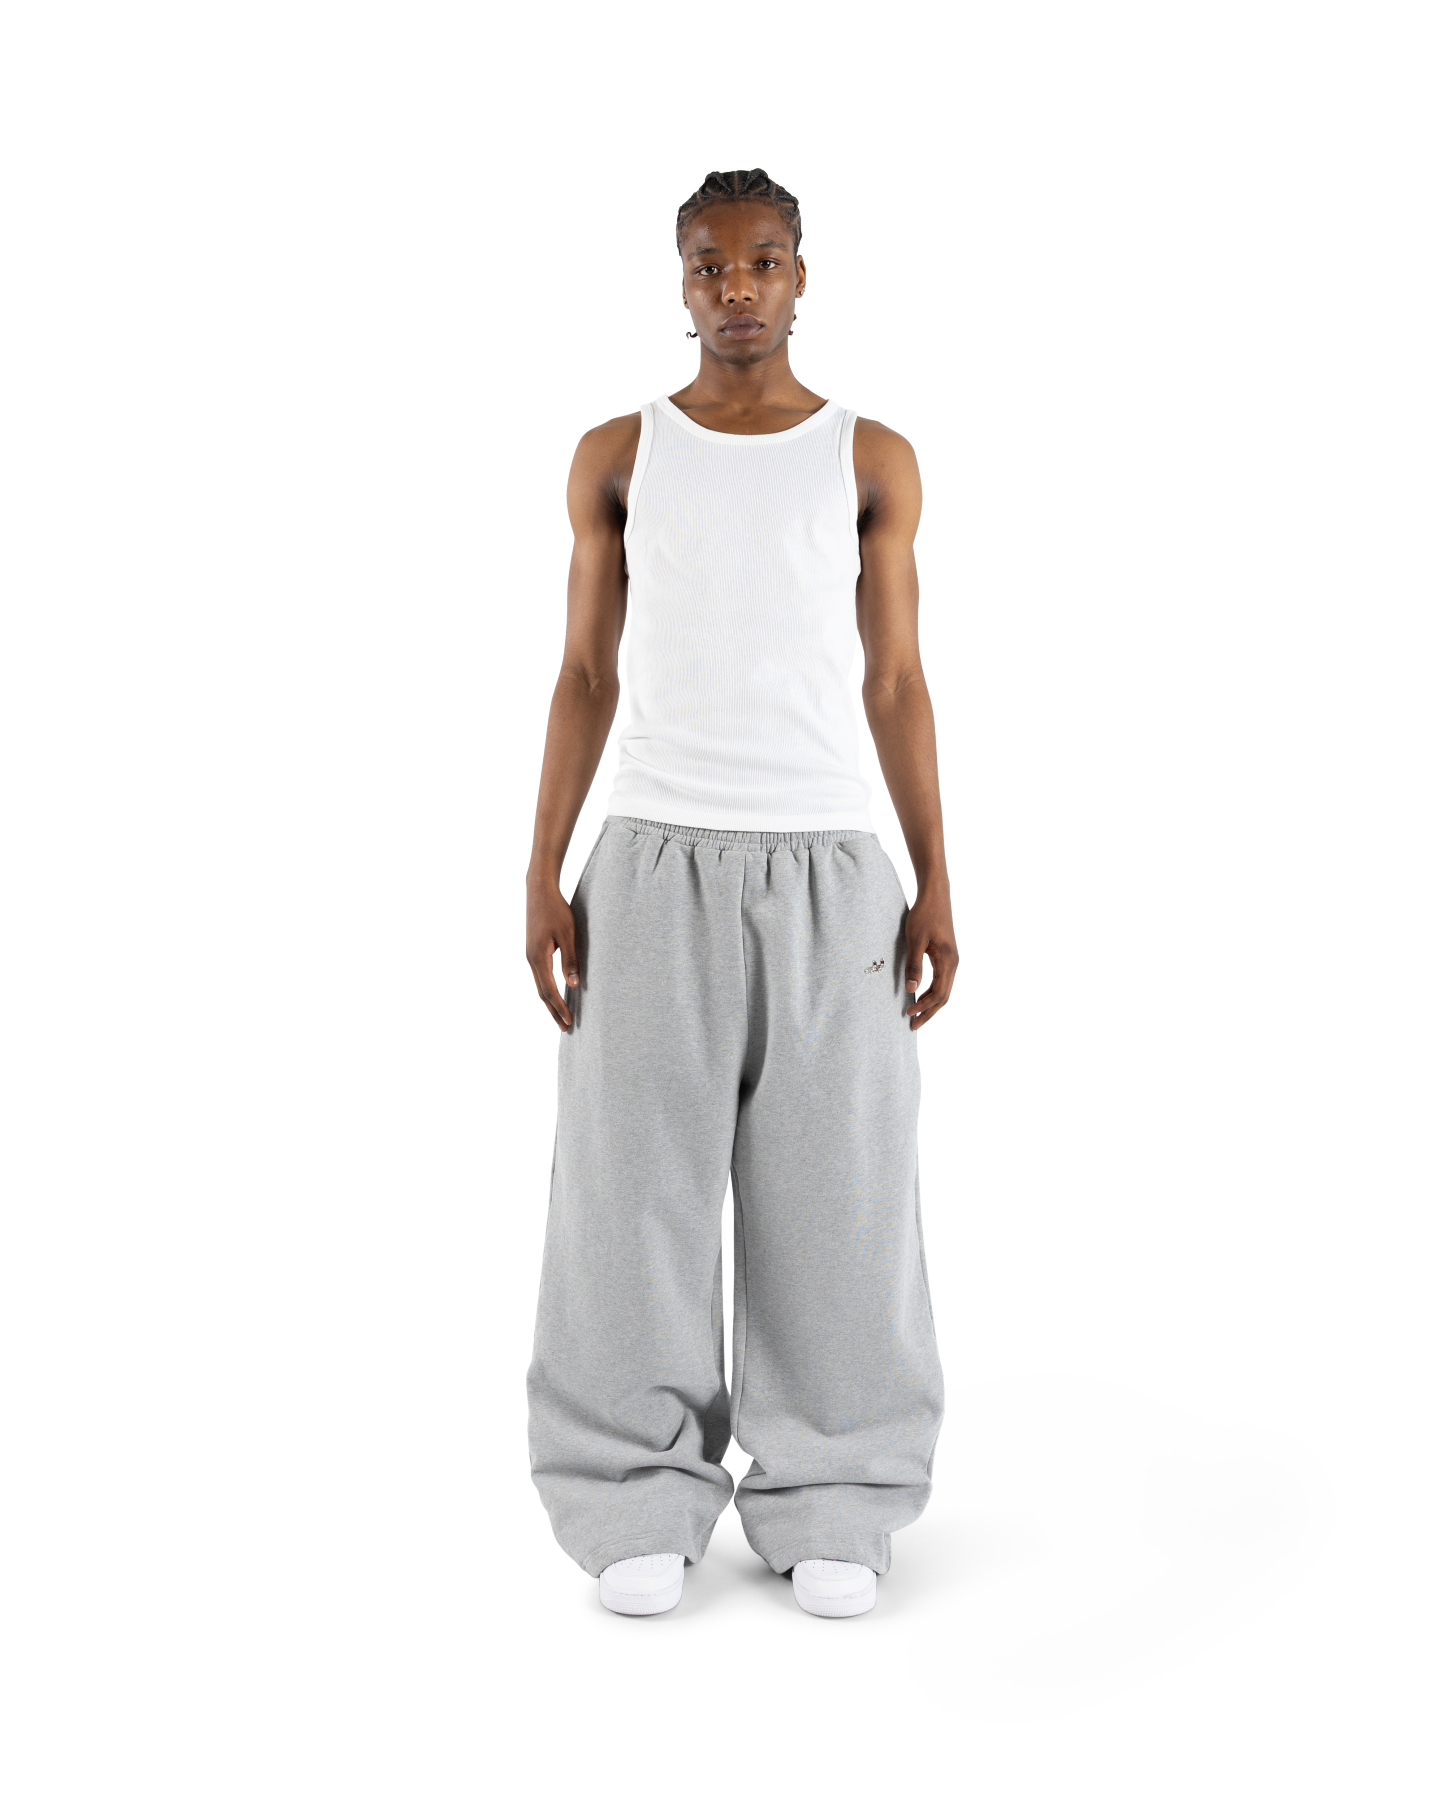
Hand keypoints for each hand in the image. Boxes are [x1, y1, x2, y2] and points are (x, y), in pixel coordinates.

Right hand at [526, 877, 579, 1031]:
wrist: (539, 891)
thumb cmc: (556, 910)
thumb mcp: (568, 933)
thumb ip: (570, 959)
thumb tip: (574, 984)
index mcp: (539, 957)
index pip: (550, 990)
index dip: (560, 1007)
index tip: (570, 1022)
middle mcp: (531, 959)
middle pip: (542, 993)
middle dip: (554, 1011)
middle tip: (565, 1028)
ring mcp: (530, 955)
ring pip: (540, 986)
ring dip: (550, 1002)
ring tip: (561, 1017)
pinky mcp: (533, 951)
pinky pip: (540, 976)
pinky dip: (548, 990)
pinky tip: (556, 994)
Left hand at [904, 885, 957, 1029]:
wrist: (936, 896)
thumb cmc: (925, 915)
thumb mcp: (916, 940)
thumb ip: (914, 965)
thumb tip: (911, 989)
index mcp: (948, 961)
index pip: (938, 993)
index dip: (924, 1006)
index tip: (908, 1015)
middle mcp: (954, 963)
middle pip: (943, 996)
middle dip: (929, 1012)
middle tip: (913, 1026)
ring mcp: (951, 960)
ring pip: (944, 990)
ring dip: (930, 1004)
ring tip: (916, 1014)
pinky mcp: (946, 956)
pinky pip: (942, 980)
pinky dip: (932, 992)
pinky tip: (921, 996)